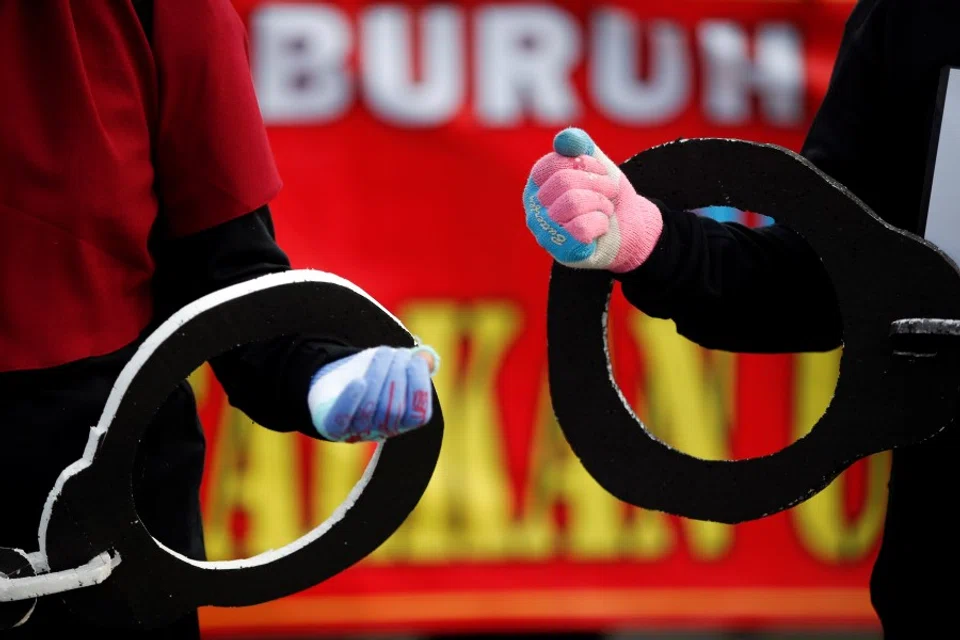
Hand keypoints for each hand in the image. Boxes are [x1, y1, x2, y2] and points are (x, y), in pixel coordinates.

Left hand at [308, 345, 438, 441]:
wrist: (333, 386)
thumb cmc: (370, 376)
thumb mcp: (395, 368)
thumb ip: (414, 365)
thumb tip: (426, 359)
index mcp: (401, 424)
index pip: (418, 415)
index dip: (419, 386)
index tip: (414, 360)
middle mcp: (380, 432)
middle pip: (393, 410)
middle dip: (396, 374)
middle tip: (395, 351)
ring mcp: (355, 431)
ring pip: (370, 409)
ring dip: (378, 376)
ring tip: (381, 352)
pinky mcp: (332, 427)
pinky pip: (341, 418)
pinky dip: (351, 400)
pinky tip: (358, 381)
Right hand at [523, 128, 663, 272]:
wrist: (630, 229)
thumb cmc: (606, 197)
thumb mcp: (597, 165)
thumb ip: (581, 147)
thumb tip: (564, 139)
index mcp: (537, 185)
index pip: (554, 163)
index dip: (585, 164)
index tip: (600, 173)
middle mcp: (534, 209)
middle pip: (564, 181)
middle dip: (598, 183)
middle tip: (609, 193)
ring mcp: (544, 234)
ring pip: (573, 203)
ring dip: (601, 203)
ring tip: (605, 210)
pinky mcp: (561, 252)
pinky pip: (582, 228)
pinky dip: (601, 224)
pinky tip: (601, 228)